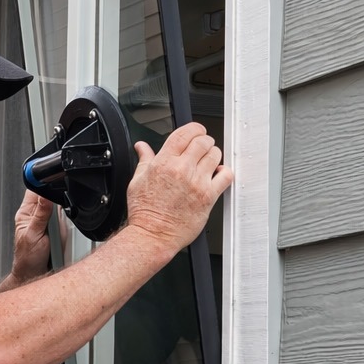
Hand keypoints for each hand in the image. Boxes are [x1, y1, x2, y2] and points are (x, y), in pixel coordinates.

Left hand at [9, 189, 58, 284]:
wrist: (35, 274)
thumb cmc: (27, 258)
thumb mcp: (33, 235)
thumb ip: (40, 215)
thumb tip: (45, 196)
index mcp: (26, 213)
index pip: (34, 190)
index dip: (42, 184)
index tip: (52, 183)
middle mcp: (37, 215)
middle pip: (50, 196)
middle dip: (56, 200)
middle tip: (55, 216)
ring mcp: (49, 222)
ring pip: (60, 207)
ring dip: (63, 212)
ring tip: (57, 228)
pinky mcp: (59, 229)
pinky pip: (66, 219)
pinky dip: (68, 221)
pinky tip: (63, 230)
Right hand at [125, 123, 232, 256]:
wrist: (153, 235)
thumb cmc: (145, 212)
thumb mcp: (137, 180)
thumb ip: (144, 159)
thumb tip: (142, 147)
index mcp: (164, 162)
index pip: (185, 133)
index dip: (194, 128)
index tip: (197, 131)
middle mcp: (182, 170)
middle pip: (203, 142)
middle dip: (204, 141)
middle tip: (202, 147)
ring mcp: (197, 183)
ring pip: (215, 155)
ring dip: (213, 155)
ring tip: (208, 162)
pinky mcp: (208, 197)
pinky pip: (226, 176)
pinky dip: (225, 172)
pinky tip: (218, 174)